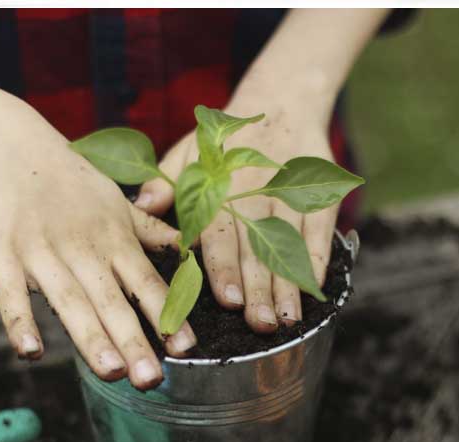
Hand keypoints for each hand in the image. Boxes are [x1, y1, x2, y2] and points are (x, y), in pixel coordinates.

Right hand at [0, 105, 196, 389]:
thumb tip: (189, 249)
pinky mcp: (0, 257)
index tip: (186, 348)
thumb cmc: (66, 178)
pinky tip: (31, 352)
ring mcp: (40, 253)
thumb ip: (150, 232)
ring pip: (69, 302)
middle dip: (133, 341)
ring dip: (90, 338)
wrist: (5, 143)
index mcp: (112, 238)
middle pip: (111, 301)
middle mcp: (82, 248)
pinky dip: (21, 322)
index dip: (166, 315)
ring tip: (112, 373)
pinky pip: (11, 295)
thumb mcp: (114, 201)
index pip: (145, 282)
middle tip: (153, 380)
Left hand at [134, 102, 340, 333]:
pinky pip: (318, 233)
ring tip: (287, 321)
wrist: (283, 100)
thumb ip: (166, 183)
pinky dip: (317, 262)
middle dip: (258, 287)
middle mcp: (255, 190)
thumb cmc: (226, 141)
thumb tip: (139, 206)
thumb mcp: (189, 151)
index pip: (220, 230)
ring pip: (289, 244)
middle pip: (256, 244)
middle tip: (258, 323)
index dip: (224, 266)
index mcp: (219, 184)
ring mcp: (290, 194)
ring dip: (289, 285)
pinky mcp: (318, 195)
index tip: (228, 300)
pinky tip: (314, 292)